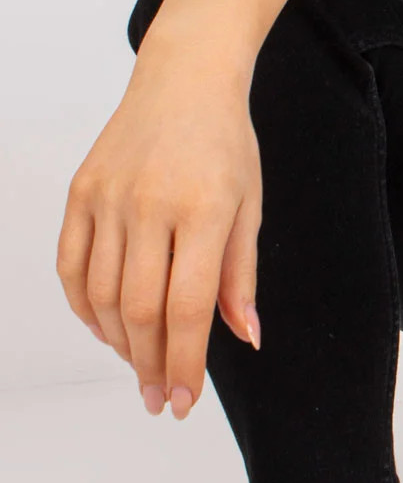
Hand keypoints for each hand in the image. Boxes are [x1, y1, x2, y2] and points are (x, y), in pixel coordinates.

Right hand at [56, 48, 262, 418]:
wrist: (184, 82)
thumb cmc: (226, 145)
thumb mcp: (250, 207)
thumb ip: (241, 276)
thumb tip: (246, 338)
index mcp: (203, 210)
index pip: (188, 307)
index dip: (184, 363)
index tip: (183, 401)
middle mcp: (150, 204)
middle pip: (142, 310)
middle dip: (150, 365)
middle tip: (157, 398)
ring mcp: (108, 197)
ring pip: (104, 295)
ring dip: (120, 342)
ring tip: (138, 364)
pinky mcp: (80, 192)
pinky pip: (72, 266)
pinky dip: (85, 307)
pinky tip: (106, 328)